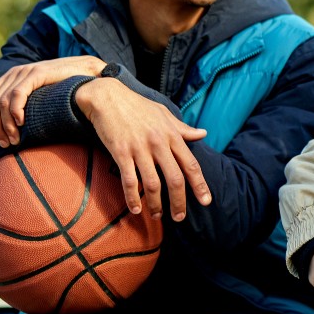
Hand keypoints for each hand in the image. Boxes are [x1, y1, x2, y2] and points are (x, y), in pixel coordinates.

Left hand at [0, 56, 105, 146]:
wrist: (89, 72)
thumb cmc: (68, 86)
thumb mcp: (41, 94)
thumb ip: (26, 99)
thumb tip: (12, 118)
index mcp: (12, 76)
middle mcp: (15, 72)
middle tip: (4, 143)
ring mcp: (24, 72)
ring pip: (1, 102)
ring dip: (5, 124)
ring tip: (14, 139)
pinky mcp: (36, 74)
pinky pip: (17, 95)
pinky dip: (15, 111)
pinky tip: (21, 123)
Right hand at [73, 77, 210, 221]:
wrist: (108, 96)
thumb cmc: (138, 106)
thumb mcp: (165, 114)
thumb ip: (183, 128)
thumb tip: (203, 133)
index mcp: (172, 135)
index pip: (191, 164)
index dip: (200, 185)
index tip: (206, 201)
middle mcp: (159, 143)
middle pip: (175, 179)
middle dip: (179, 202)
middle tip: (179, 218)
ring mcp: (139, 148)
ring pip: (153, 183)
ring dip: (156, 204)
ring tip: (158, 216)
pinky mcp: (120, 152)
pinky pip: (129, 179)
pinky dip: (132, 197)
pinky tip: (135, 209)